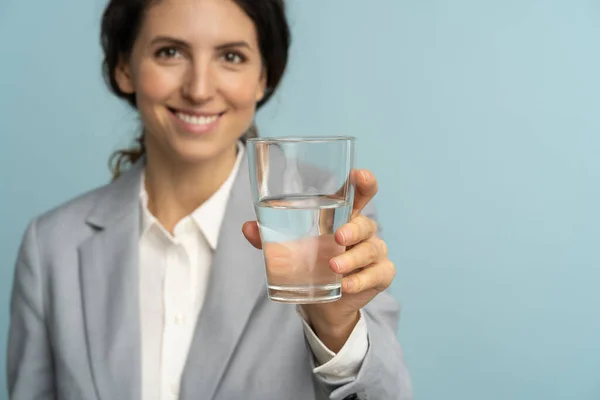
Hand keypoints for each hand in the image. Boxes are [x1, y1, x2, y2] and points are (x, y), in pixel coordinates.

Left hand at [242, 170, 394, 352]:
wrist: (323, 302)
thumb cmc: (311, 263)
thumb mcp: (290, 248)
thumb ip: (269, 237)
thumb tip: (247, 227)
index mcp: (345, 217)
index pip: (361, 194)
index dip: (364, 183)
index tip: (360, 175)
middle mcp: (363, 232)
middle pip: (366, 223)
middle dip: (354, 228)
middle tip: (337, 237)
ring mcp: (374, 253)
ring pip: (371, 250)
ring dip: (353, 258)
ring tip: (334, 267)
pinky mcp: (380, 275)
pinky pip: (377, 274)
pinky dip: (361, 280)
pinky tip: (346, 285)